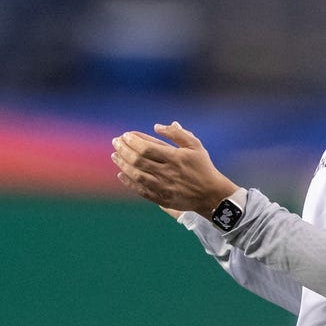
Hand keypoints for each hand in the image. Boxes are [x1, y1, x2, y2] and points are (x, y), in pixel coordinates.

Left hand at [111, 121, 237, 215]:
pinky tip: (121, 174)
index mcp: (175, 158)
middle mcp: (168, 172)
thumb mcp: (195, 145)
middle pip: (139, 160)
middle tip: (116, 142)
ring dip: (123, 164)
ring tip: (115, 155)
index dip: (134, 140)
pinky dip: (129, 182)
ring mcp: (163, 187)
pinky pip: (141, 190)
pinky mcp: (161, 198)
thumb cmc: (203, 167)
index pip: (147, 147)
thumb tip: (157, 126)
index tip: (125, 135)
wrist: (211, 194)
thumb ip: (177, 134)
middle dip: (124, 150)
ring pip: (137, 175)